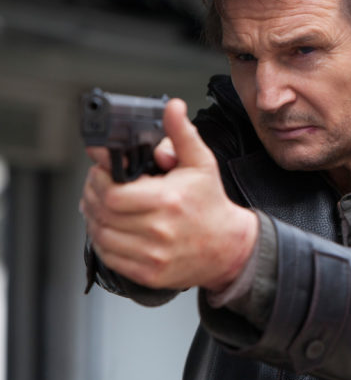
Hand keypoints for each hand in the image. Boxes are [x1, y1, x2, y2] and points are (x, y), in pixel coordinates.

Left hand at [81, 98, 257, 290]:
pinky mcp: (149, 273)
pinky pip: (110, 256)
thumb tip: (173, 107)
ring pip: (101, 235)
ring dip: (93, 218)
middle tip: (98, 186)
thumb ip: (182, 133)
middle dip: (92, 195)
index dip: (99, 180)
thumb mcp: (200, 163)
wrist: (229, 247)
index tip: (103, 172)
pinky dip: (103, 240)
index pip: (113, 194)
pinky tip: (110, 227)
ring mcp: (153, 255)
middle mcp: (160, 230)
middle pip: (102, 213)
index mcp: (170, 200)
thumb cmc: (211, 204)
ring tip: (102, 206)